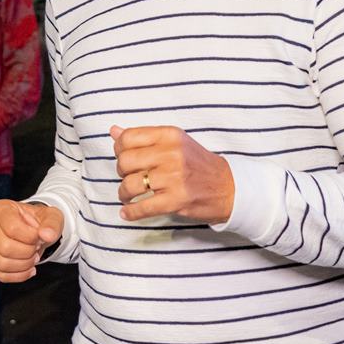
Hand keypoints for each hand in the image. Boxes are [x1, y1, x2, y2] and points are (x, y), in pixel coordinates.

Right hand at [0, 200, 62, 281]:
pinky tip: (28, 269)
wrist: (32, 232)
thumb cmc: (38, 222)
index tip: (39, 237)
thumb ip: (51, 224)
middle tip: (36, 248)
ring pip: (2, 264)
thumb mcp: (51, 217)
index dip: (30, 237)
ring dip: (24, 265)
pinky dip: (19, 275)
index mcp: (0, 208)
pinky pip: (0, 274)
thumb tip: (47, 235)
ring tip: (33, 257)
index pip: (11, 228)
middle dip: (27, 252)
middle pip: (4, 247)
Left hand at [112, 125, 234, 222]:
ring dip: (124, 193)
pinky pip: (143, 207)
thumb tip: (114, 131)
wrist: (229, 188)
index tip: (123, 157)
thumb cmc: (198, 164)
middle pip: (125, 161)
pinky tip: (127, 212)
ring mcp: (174, 178)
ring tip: (128, 195)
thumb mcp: (175, 143)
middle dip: (121, 172)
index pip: (128, 137)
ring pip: (130, 185)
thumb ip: (144, 137)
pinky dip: (130, 212)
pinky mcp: (176, 200)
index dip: (119, 149)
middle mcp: (172, 154)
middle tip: (129, 177)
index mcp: (171, 135)